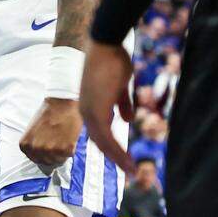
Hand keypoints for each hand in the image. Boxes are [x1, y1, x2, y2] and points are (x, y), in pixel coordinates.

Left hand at [19, 97, 81, 170]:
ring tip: (62, 138)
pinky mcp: (64, 149)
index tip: (48, 147)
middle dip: (53, 154)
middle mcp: (36, 149)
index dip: (43, 154)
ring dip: (62, 152)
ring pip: (58, 160)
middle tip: (58, 142)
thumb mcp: (32, 130)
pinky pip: (69, 155)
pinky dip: (71, 148)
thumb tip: (41, 156)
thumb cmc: (47, 114)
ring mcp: (50, 150)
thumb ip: (34, 144)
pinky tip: (68, 137)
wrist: (61, 103)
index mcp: (26, 145)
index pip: (35, 159)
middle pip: (47, 161)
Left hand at [78, 41, 135, 169]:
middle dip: (115, 158)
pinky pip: (106, 139)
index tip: (124, 160)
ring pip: (103, 144)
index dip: (111, 148)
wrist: (106, 44)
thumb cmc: (113, 61)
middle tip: (129, 172)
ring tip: (132, 171)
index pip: (99, 133)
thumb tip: (127, 119)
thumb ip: (121, 103)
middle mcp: (86, 112)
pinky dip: (117, 152)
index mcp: (90, 106)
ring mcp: (89, 112)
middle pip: (100, 143)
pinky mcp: (96, 111)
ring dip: (118, 158)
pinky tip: (128, 161)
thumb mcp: (119, 86)